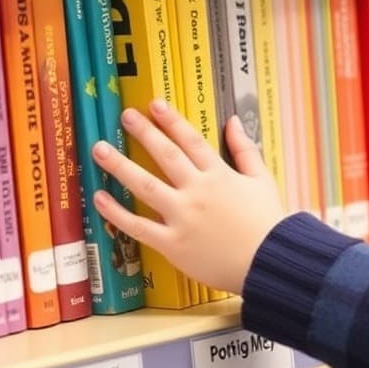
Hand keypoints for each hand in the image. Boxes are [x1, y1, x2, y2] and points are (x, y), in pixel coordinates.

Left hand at [91, 99, 285, 294]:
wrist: (269, 262)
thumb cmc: (268, 223)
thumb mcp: (262, 180)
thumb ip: (245, 150)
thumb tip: (233, 121)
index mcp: (219, 175)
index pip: (191, 141)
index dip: (172, 121)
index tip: (155, 105)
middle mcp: (197, 192)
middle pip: (165, 155)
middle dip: (144, 133)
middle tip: (125, 116)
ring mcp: (182, 217)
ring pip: (145, 186)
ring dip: (119, 166)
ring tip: (100, 149)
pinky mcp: (172, 244)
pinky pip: (138, 226)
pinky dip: (116, 213)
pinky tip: (99, 198)